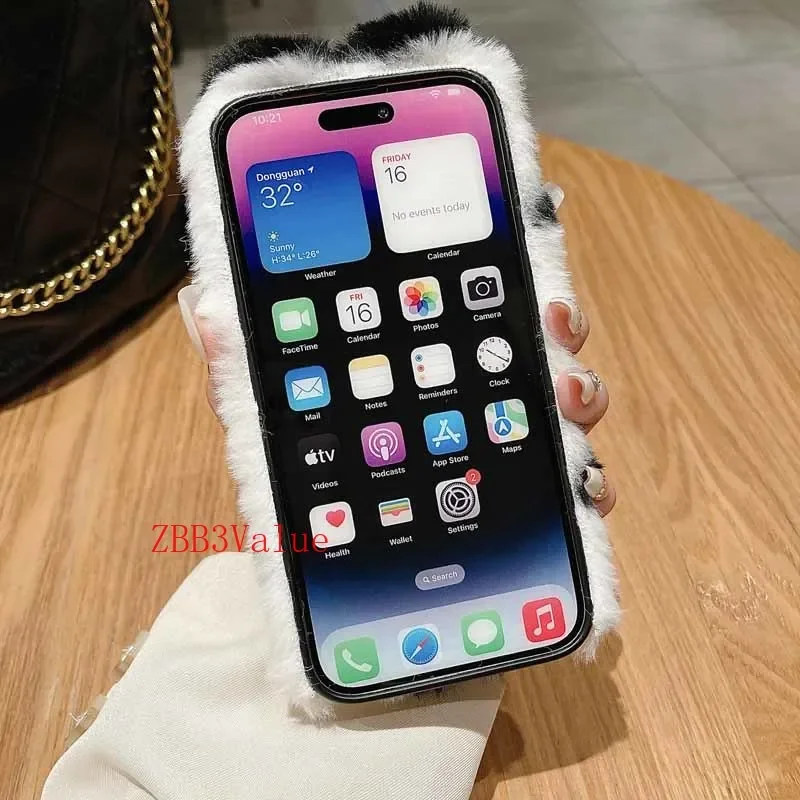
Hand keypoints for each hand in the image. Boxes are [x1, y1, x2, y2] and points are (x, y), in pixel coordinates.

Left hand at [179, 288, 615, 518]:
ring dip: (580, 393)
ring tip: (567, 398)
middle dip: (553, 325)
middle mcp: (471, 397)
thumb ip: (245, 371)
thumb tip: (203, 308)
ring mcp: (504, 450)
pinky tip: (585, 486)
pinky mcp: (526, 509)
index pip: (464, 302)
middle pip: (529, 344)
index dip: (495, 273)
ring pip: (564, 406)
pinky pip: (573, 489)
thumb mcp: (271, 425)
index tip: (508, 253)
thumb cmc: (309, 493)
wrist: (338, 584)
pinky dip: (590, 482)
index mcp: (418, 363)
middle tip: (552, 321)